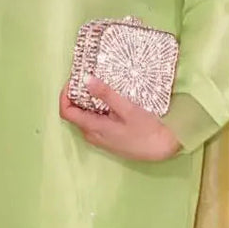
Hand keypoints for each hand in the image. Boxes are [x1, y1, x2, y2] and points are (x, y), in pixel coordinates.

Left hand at [58, 77, 182, 161]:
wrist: (163, 149)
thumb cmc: (147, 130)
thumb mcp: (127, 109)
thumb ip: (106, 95)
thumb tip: (85, 80)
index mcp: (93, 128)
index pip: (66, 112)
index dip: (65, 95)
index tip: (74, 80)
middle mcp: (92, 135)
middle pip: (74, 114)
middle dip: (77, 95)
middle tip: (88, 78)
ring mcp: (100, 139)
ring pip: (85, 118)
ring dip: (87, 102)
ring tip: (99, 86)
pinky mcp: (109, 139)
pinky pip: (95, 122)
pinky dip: (96, 109)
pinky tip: (109, 101)